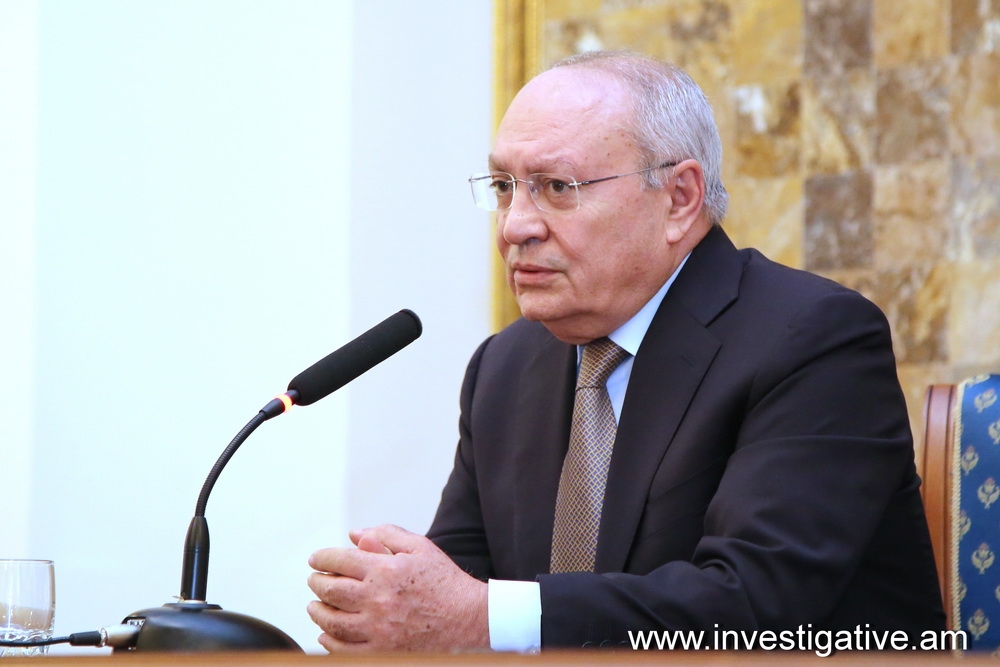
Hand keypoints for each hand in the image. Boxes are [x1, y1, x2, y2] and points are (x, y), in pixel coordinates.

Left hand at [306, 524, 489, 651]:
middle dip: (317, 582)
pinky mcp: (382, 651)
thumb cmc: (445, 581)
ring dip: (318, 611)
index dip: (322, 558)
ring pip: (332, 621)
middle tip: (314, 580)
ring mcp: (377, 628)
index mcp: (384, 570)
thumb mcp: (419, 547)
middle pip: (330, 590)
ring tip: (315, 605)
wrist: (468, 619)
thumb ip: (386, 535)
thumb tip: (356, 534)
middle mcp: (376, 599)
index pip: (339, 561)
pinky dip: (329, 640)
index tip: (316, 559)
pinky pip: (344, 649)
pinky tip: (327, 633)